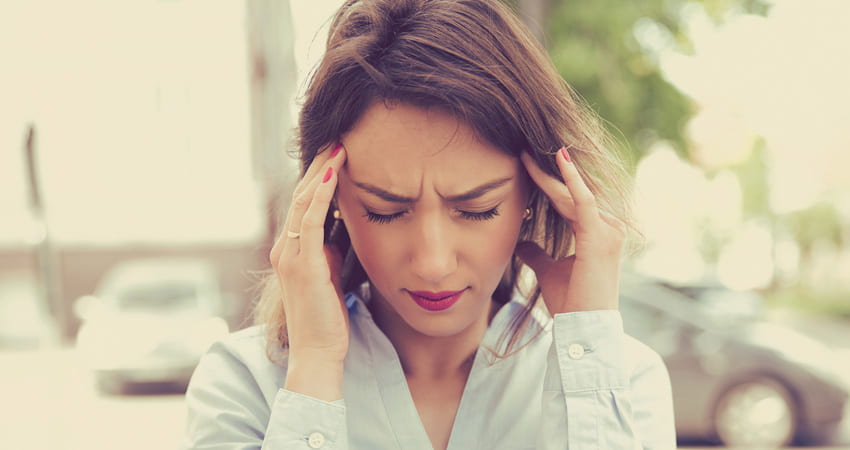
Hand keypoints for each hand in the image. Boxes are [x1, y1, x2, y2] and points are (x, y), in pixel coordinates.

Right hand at [270, 143, 348, 362]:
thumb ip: (332, 251)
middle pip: (301, 195)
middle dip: (319, 165)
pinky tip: (334, 173)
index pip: (304, 203)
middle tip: (337, 137)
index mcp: (291, 250)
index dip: (319, 176)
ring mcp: (290, 255)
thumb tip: (344, 227)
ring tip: (337, 145)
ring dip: (321, 171)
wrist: (319, 353)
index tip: (337, 152)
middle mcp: (284, 248)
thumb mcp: (332, 276)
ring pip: (303, 201)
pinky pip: (309, 220)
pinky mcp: (302, 264)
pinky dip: (321, 194)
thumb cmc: (329, 319)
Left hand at [515, 147, 625, 313]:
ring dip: (552, 173)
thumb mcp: (549, 271)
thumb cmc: (571, 303)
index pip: (569, 200)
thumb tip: (521, 242)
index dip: (547, 182)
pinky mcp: (600, 235)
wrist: (584, 327)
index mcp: (597, 233)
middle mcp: (607, 227)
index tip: (525, 164)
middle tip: (522, 150)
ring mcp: (608, 230)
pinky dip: (572, 180)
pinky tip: (559, 160)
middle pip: (571, 193)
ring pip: (574, 194)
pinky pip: (584, 201)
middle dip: (547, 172)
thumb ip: (537, 254)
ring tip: (529, 153)